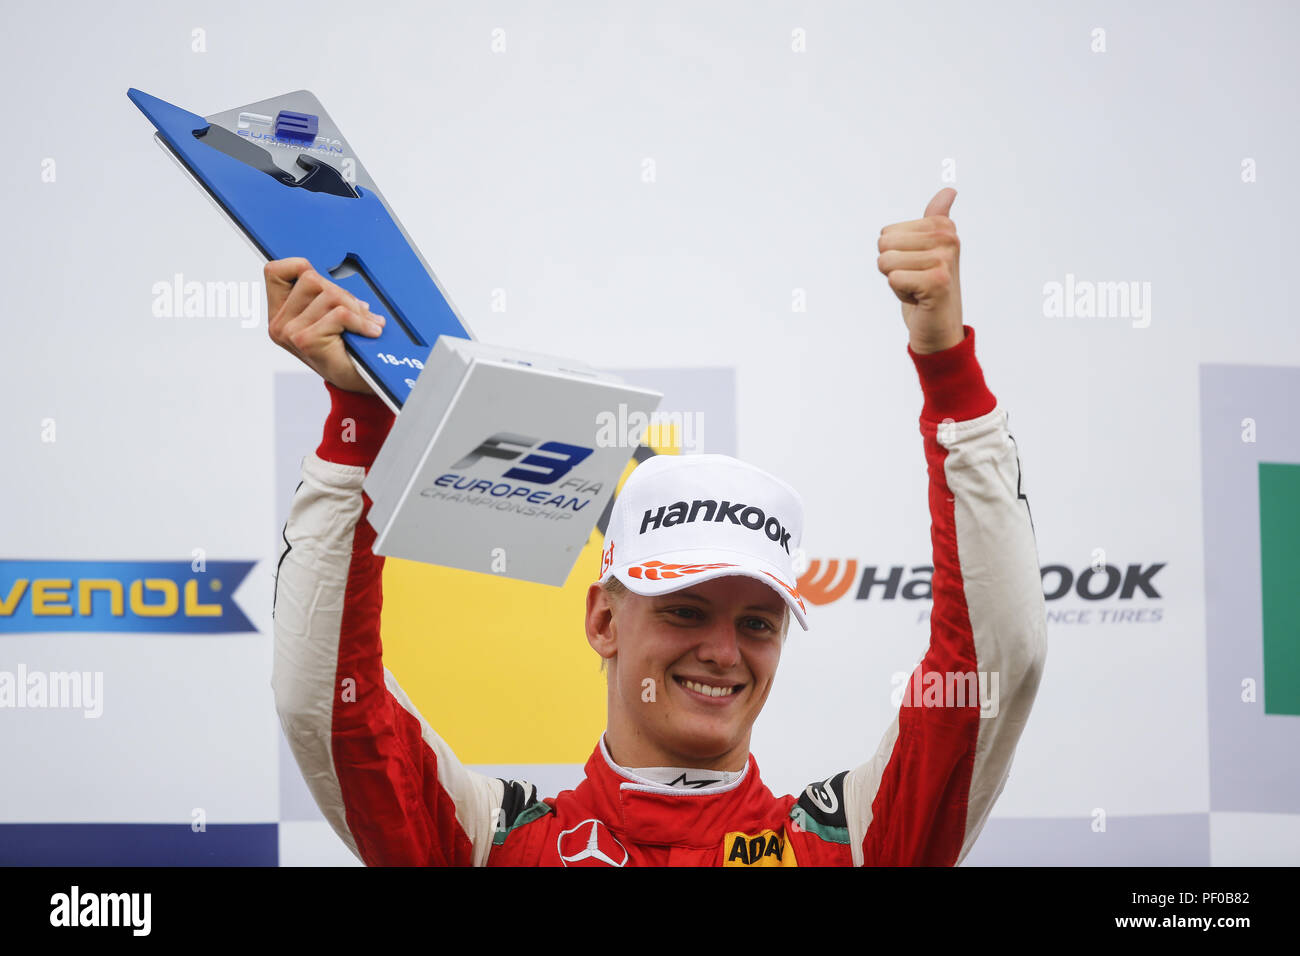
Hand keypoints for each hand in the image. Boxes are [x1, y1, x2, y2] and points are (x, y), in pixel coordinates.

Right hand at [265, 258, 382, 394]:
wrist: (358, 383)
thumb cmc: (346, 350)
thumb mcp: (330, 315)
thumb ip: (322, 295)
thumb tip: (338, 272)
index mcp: (280, 314)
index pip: (275, 271)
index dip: (299, 266)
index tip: (325, 285)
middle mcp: (279, 323)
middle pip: (310, 278)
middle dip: (341, 292)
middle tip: (359, 311)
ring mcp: (290, 333)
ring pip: (328, 295)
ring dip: (355, 308)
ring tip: (366, 322)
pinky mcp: (307, 341)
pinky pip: (341, 313)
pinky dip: (362, 321)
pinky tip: (370, 331)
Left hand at [878, 188, 964, 353]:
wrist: (939, 329)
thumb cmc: (929, 288)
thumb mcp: (930, 250)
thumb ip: (936, 219)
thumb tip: (950, 190)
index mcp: (944, 226)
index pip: (887, 233)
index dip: (894, 254)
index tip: (916, 267)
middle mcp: (948, 239)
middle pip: (883, 244)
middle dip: (893, 268)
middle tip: (915, 280)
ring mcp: (944, 260)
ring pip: (886, 261)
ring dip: (896, 281)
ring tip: (917, 288)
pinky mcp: (937, 282)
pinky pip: (893, 278)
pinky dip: (900, 294)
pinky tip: (919, 299)